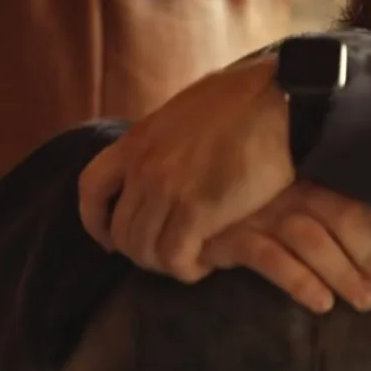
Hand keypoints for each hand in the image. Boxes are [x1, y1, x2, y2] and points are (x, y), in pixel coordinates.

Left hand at [78, 56, 292, 279]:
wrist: (280, 101)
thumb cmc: (245, 101)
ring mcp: (167, 188)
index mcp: (138, 140)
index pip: (90, 188)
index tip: (109, 239)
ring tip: (192, 259)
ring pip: (144, 250)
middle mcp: (143, 166)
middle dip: (141, 252)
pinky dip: (187, 268)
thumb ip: (168, 139)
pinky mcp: (197, 209)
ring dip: (166, 263)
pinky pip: (175, 257)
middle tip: (170, 255)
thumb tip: (172, 157)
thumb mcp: (187, 111)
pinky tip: (206, 263)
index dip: (95, 222)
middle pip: (121, 231)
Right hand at [202, 182, 370, 314]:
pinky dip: (299, 280)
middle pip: (339, 218)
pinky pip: (270, 258)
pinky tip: (321, 302)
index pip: (350, 196)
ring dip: (343, 272)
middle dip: (370, 255)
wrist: (178, 205)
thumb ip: (327, 211)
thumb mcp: (286, 201)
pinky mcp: (230, 236)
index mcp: (302, 176)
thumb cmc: (241, 207)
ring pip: (311, 239)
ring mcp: (257, 211)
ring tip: (365, 302)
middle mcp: (284, 190)